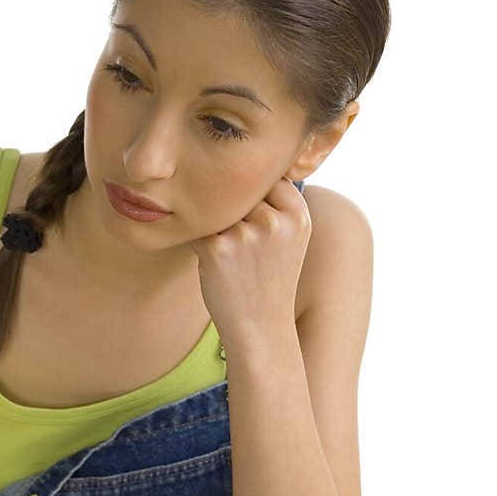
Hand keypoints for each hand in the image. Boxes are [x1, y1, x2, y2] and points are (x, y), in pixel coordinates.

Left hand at [188, 176, 310, 347]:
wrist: (261, 329)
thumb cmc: (270, 281)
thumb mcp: (291, 239)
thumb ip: (278, 203)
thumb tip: (249, 166)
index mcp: (298, 215)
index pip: (268, 180)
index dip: (256, 201)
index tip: (257, 224)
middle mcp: (275, 221)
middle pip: (239, 194)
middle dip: (235, 216)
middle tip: (243, 251)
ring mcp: (246, 234)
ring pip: (218, 210)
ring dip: (217, 229)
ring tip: (232, 261)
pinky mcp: (217, 248)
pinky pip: (199, 229)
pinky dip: (201, 244)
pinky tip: (216, 266)